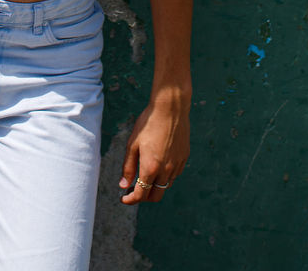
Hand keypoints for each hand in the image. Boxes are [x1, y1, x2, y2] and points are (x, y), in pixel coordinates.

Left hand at [118, 84, 189, 204]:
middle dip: (143, 197)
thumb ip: (128, 167)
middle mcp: (166, 170)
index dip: (130, 199)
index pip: (141, 194)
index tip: (123, 198)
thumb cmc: (148, 123)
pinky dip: (165, 176)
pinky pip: (174, 175)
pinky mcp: (184, 158)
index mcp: (151, 167)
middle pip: (155, 196)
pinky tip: (158, 165)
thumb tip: (123, 185)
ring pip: (165, 186)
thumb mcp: (133, 144)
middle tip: (133, 189)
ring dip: (154, 186)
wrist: (170, 108)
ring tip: (145, 176)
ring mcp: (177, 165)